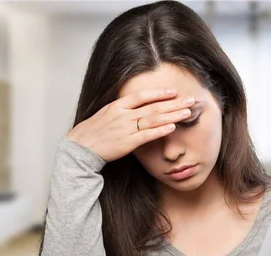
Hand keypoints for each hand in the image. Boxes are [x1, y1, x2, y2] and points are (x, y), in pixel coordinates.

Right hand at [66, 88, 195, 161]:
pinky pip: (147, 135)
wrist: (79, 148)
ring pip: (153, 119)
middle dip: (174, 103)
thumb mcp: (105, 115)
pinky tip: (172, 127)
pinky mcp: (127, 143)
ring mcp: (125, 128)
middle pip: (153, 106)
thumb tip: (135, 107)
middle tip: (191, 100)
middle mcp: (123, 115)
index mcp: (117, 106)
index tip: (173, 91)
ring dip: (172, 115)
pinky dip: (160, 130)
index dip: (159, 93)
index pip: (141, 96)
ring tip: (187, 113)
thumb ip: (121, 110)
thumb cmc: (92, 133)